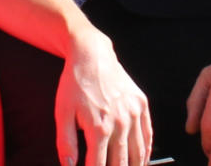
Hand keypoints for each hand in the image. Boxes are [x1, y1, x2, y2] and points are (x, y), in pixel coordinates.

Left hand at [55, 29, 150, 165]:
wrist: (91, 55)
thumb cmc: (74, 84)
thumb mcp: (62, 113)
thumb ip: (65, 143)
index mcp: (99, 128)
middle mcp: (120, 123)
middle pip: (121, 163)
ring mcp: (134, 114)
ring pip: (138, 153)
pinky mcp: (142, 105)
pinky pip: (148, 135)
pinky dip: (146, 151)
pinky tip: (141, 160)